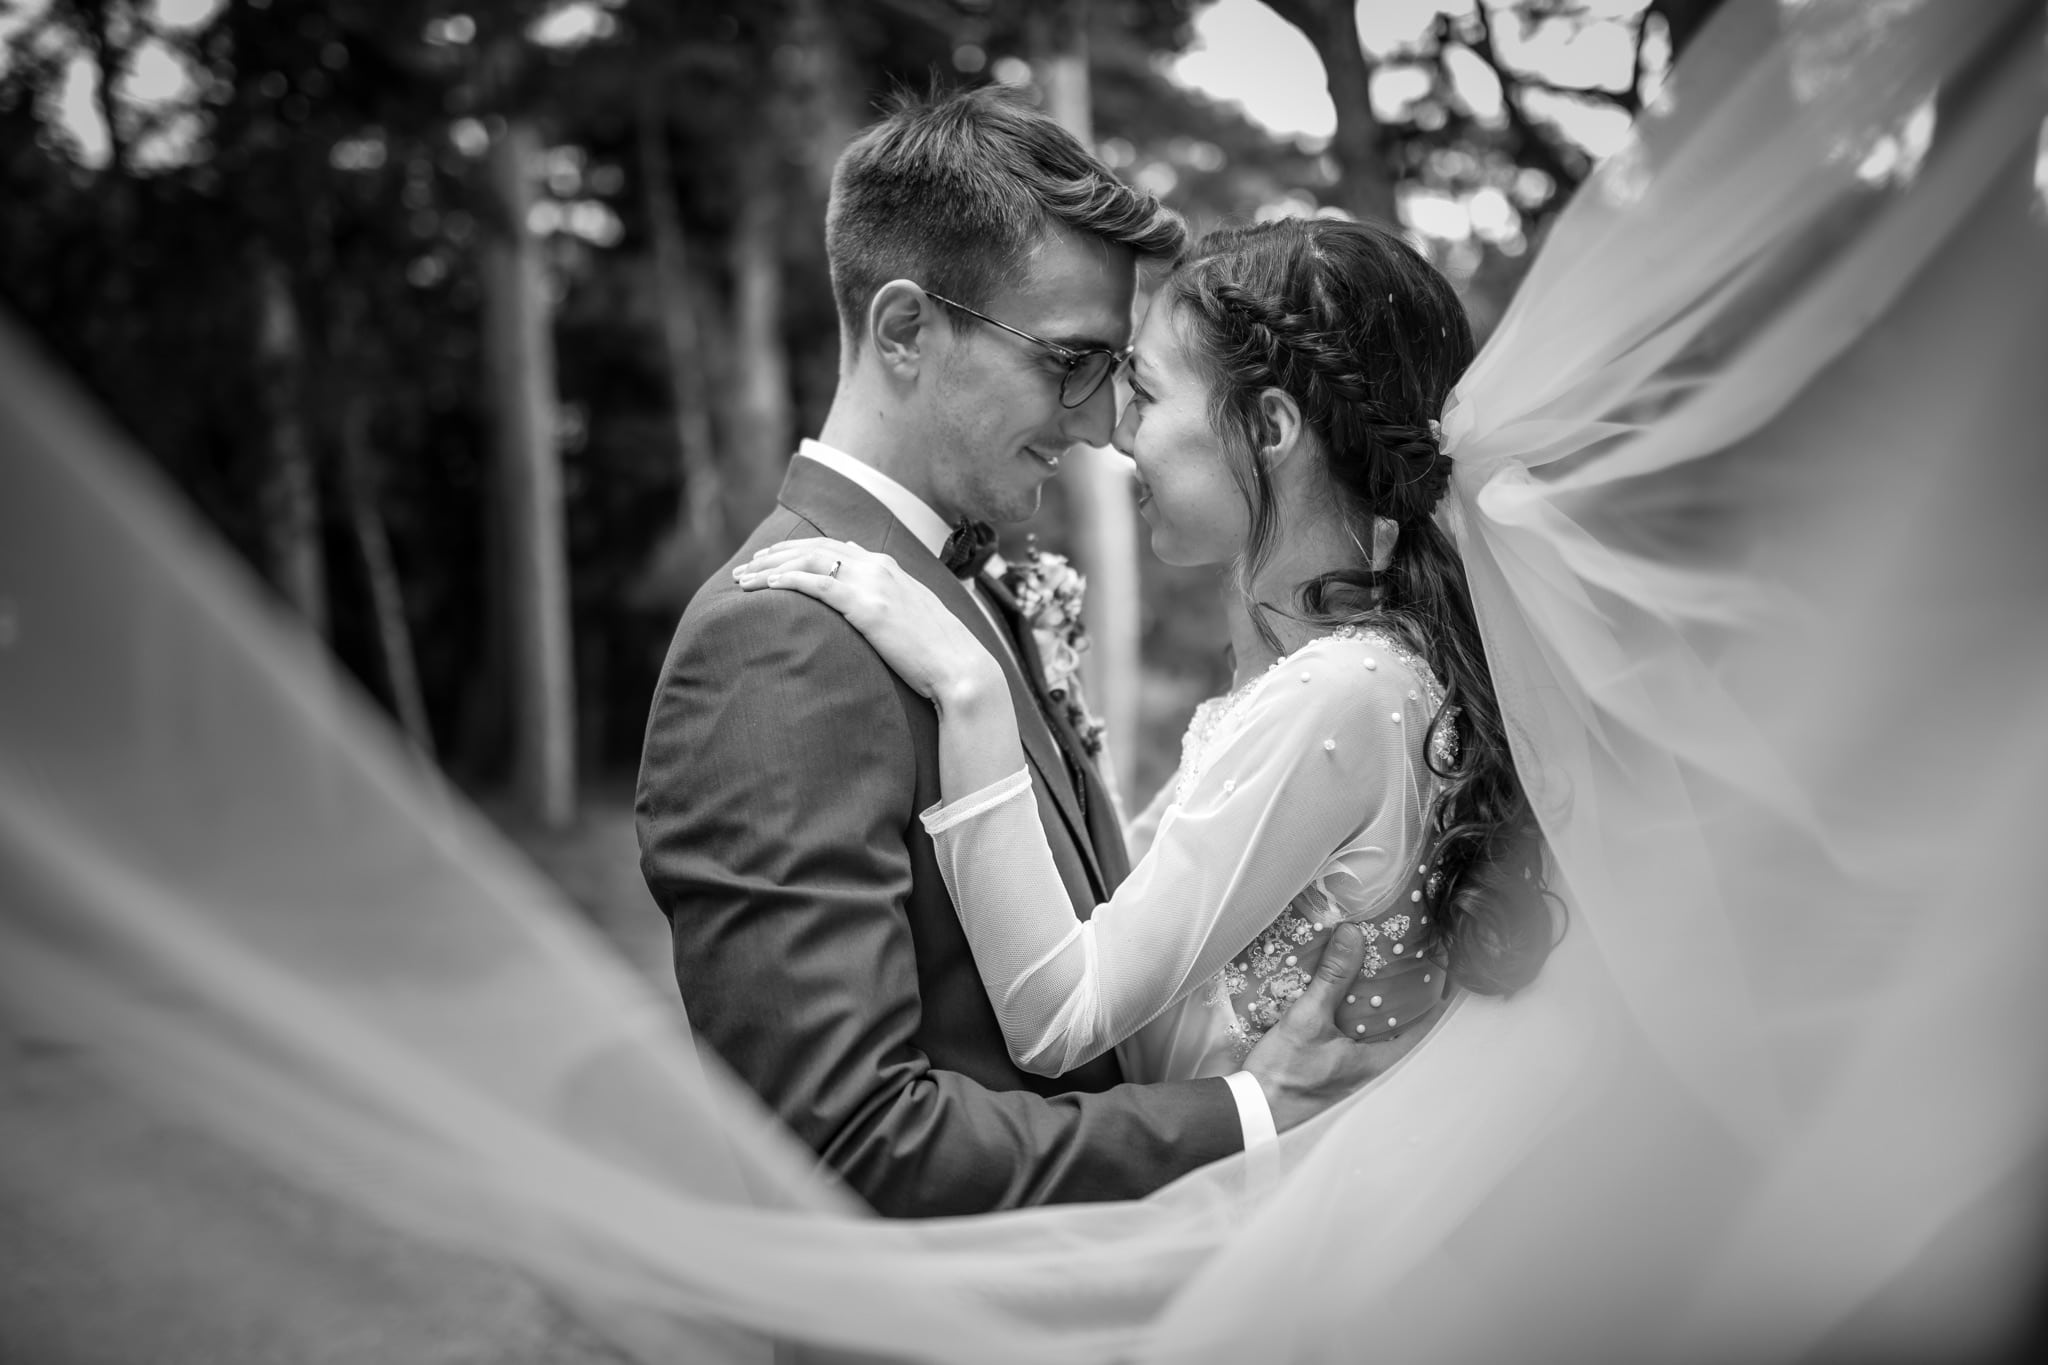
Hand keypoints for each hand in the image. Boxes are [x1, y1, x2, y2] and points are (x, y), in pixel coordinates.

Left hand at [735, 538, 1002, 707]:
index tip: (774, 557)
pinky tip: (764, 586)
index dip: (800, 549)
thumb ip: (890, 604)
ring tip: (742, 579)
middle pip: (815, 547)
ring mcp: (873, 583)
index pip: (835, 546)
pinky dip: (785, 580)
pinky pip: (815, 584)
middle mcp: (879, 567)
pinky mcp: (865, 605)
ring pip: (808, 561)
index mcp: (890, 567)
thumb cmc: (940, 653)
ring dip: (770, 567)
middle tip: (746, 566)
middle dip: (776, 554)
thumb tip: (871, 612)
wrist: (962, 668)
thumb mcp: (914, 618)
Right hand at [1242, 923, 1445, 1131]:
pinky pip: (1350, 1042)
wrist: (1250, 1114)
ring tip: (1371, 975)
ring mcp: (1350, 1076)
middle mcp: (1371, 1073)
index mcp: (1379, 1064)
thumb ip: (1331, 978)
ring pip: (1374, 1036)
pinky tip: (1335, 1002)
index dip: (1435, 997)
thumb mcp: (1307, 1020)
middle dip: (1402, 998)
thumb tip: (1352, 934)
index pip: (1424, 1026)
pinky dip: (1349, 1020)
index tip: (1440, 971)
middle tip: (1403, 964)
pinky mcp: (1329, 1074)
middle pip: (1400, 1029)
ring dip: (1373, 1008)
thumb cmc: (1283, 1077)